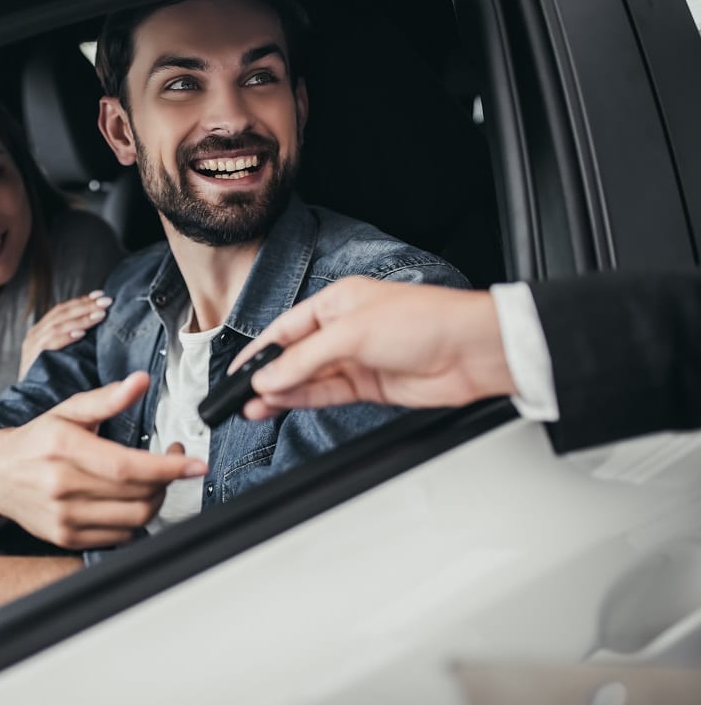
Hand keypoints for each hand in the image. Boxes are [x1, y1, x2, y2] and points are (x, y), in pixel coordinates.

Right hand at [0, 372, 206, 549]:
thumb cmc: (35, 439)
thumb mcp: (68, 410)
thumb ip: (107, 398)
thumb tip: (141, 381)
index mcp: (64, 448)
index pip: (127, 466)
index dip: (167, 468)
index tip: (195, 464)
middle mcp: (62, 486)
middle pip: (137, 495)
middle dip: (167, 480)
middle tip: (174, 461)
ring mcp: (64, 517)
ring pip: (134, 519)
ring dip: (156, 500)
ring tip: (155, 480)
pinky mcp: (65, 537)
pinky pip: (120, 536)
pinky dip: (136, 519)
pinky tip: (132, 499)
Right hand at [20, 290, 111, 376]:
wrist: (34, 404)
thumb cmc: (54, 380)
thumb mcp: (64, 355)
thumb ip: (75, 338)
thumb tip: (101, 321)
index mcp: (41, 330)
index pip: (62, 309)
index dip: (82, 301)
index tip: (101, 295)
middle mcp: (34, 335)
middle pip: (61, 313)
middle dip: (85, 306)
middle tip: (107, 301)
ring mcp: (32, 347)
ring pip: (58, 325)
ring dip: (81, 319)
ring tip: (100, 315)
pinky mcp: (32, 360)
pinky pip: (50, 343)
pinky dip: (66, 336)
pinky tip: (81, 333)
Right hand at [229, 277, 515, 417]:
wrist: (471, 351)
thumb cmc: (424, 320)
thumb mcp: (352, 333)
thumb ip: (305, 358)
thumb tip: (270, 377)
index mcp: (336, 301)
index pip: (285, 327)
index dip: (259, 349)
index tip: (237, 370)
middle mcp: (344, 329)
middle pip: (294, 356)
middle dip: (268, 375)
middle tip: (241, 396)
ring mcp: (356, 359)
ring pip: (308, 379)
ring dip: (281, 392)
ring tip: (253, 407)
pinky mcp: (370, 385)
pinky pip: (327, 394)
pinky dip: (304, 400)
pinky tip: (282, 405)